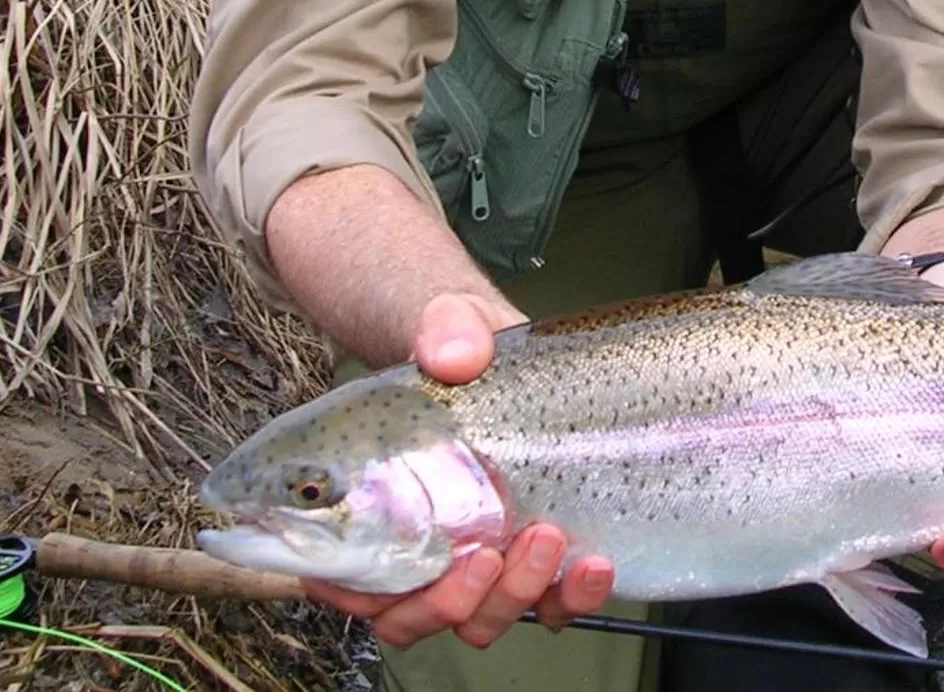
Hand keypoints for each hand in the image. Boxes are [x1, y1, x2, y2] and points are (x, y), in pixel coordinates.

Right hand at [302, 293, 618, 648]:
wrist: (503, 347)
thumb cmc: (455, 344)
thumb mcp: (445, 324)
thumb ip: (444, 333)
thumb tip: (456, 355)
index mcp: (366, 506)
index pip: (350, 587)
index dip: (382, 595)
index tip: (433, 559)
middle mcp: (413, 545)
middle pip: (417, 615)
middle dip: (461, 599)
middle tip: (496, 551)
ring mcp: (472, 555)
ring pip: (479, 618)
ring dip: (515, 598)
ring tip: (552, 543)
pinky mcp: (527, 554)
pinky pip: (541, 605)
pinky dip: (566, 599)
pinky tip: (593, 567)